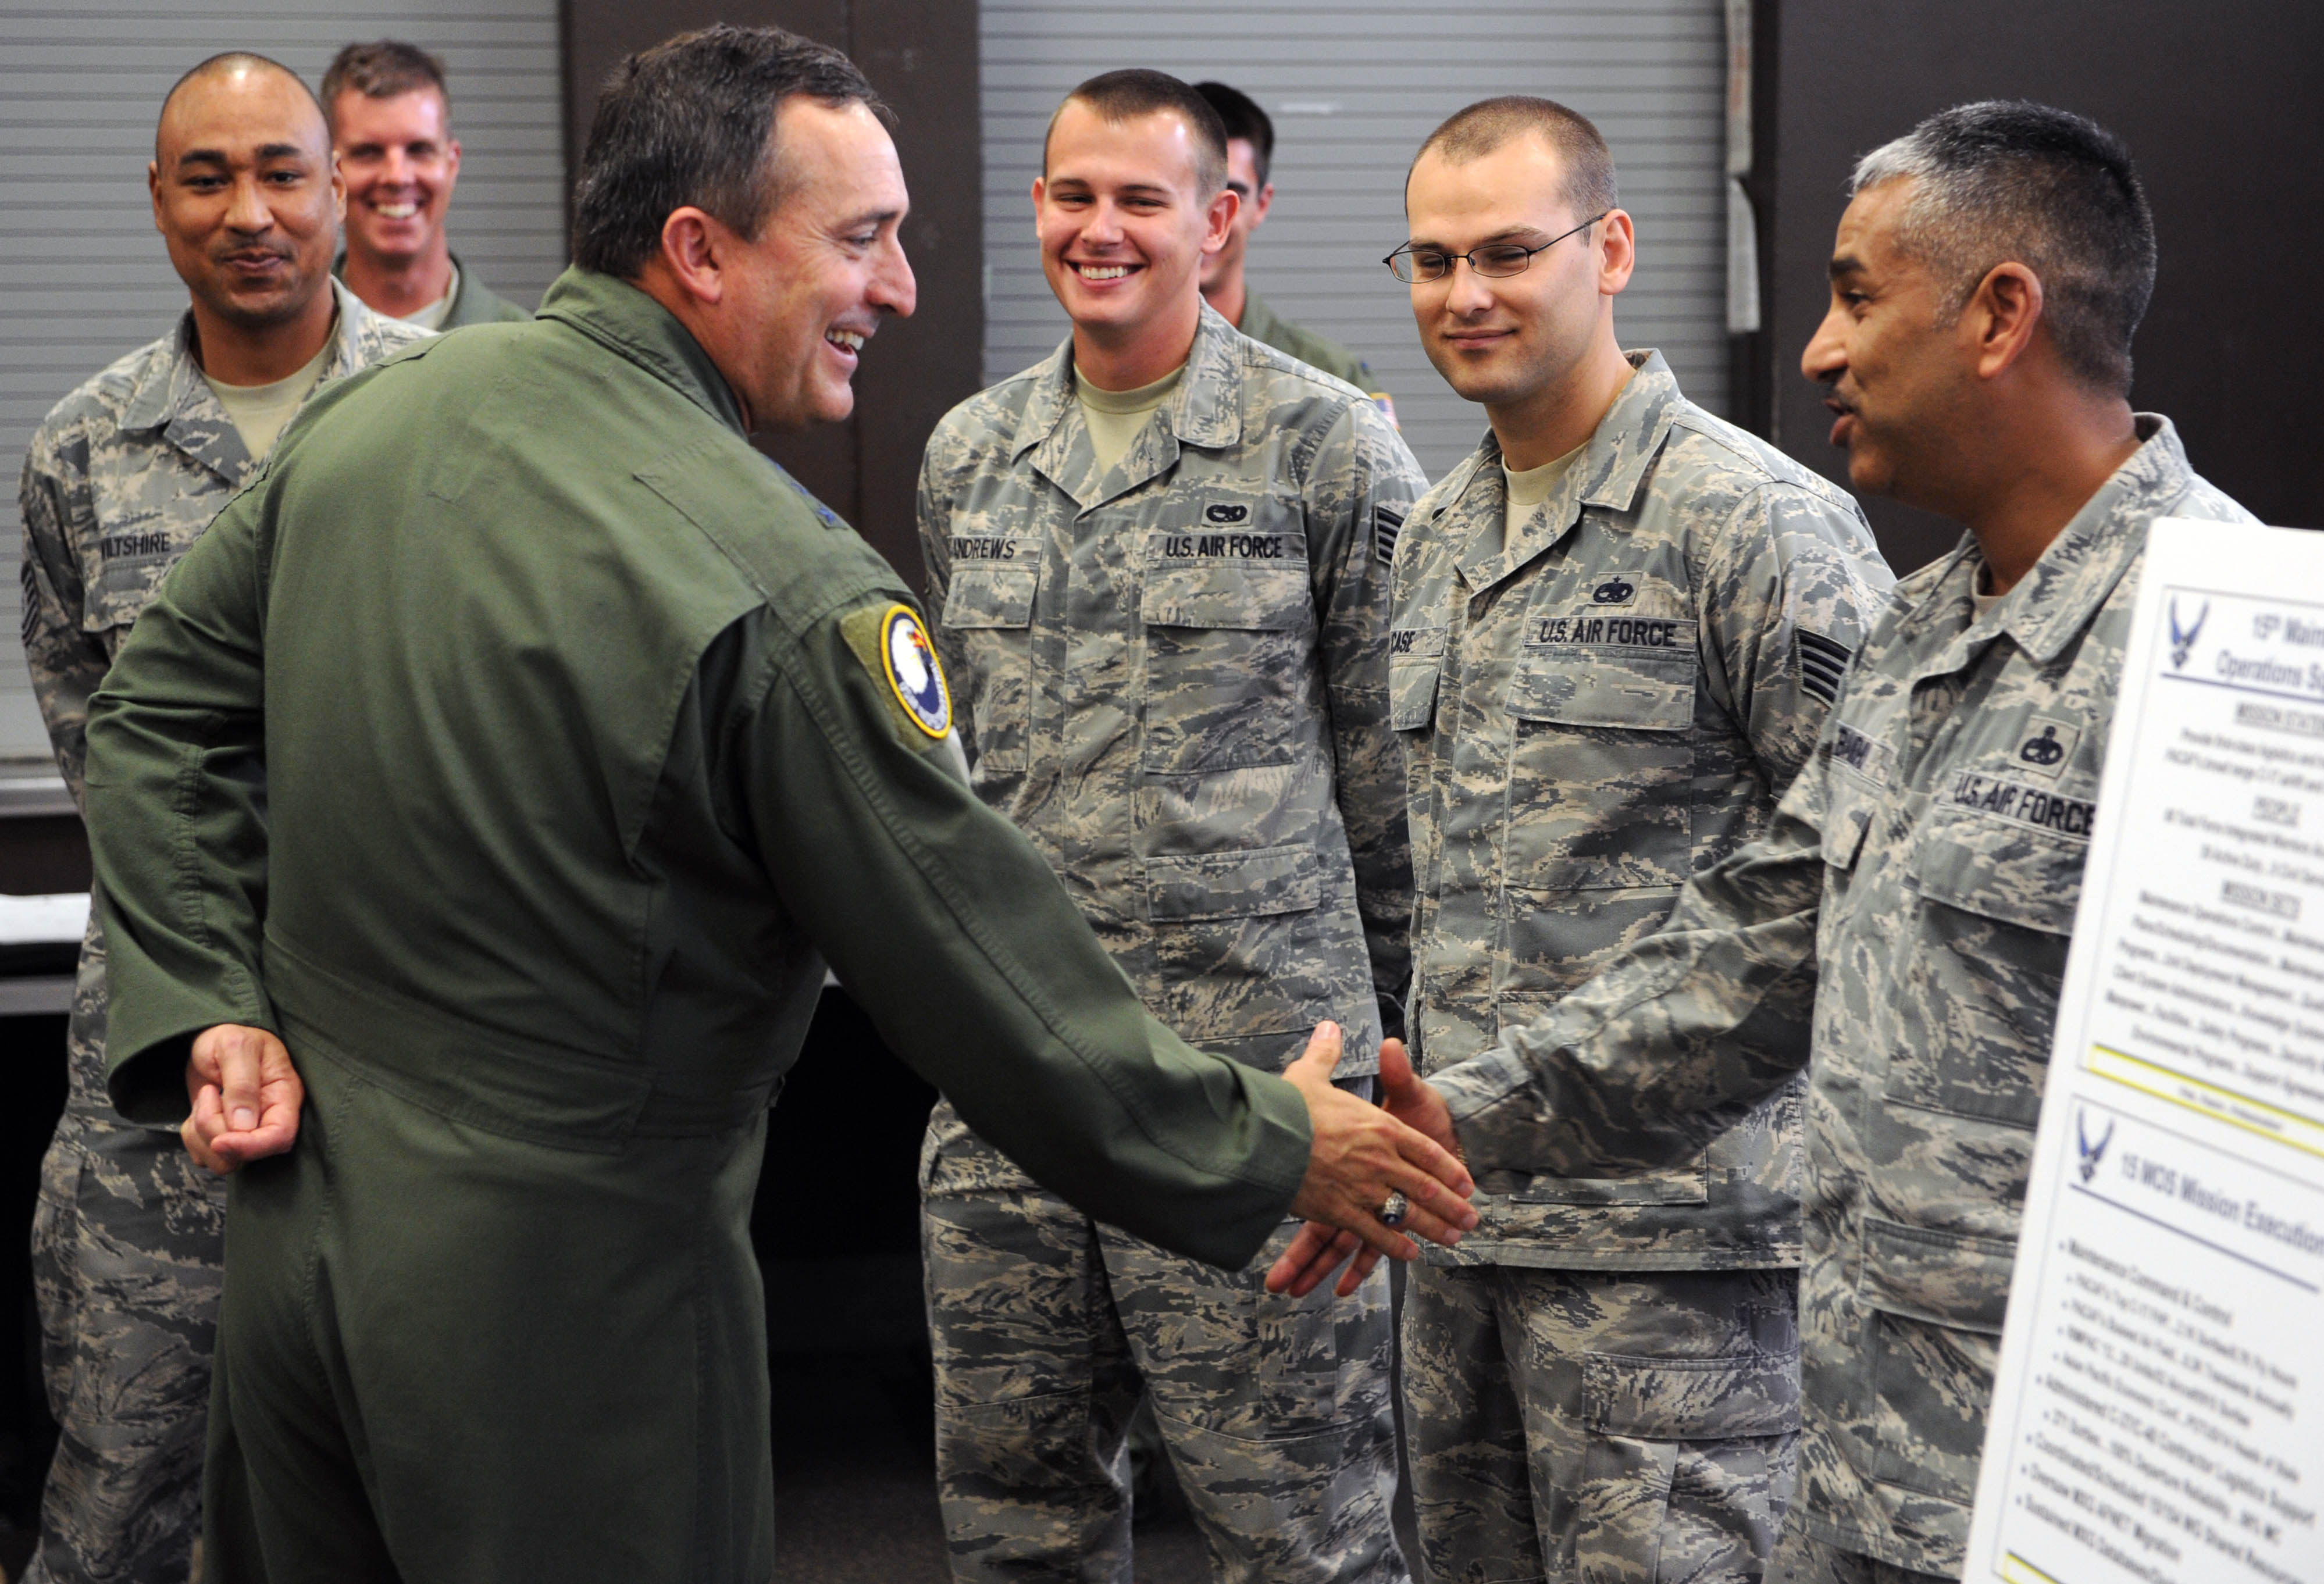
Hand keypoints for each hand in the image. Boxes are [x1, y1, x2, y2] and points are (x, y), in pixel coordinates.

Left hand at [182, 1023, 303, 1174]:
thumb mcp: (236, 1048)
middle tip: (208, 1093)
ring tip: (205, 1098)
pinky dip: (192, 1135)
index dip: (250, 1146)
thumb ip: (242, 1085)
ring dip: (201, 1132)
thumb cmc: (230, 1036)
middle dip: (215, 1130)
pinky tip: (200, 1109)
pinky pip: (203, 1155)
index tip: (221, 1140)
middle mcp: (268, 1119)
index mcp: (283, 1097)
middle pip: (246, 1154)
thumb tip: (243, 1125)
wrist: (212, 1039)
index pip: (279, 1137)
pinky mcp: (223, 1136)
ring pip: (223, 1160)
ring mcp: (246, 1131)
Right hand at [1282, 1023, 1474, 1274]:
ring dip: (1434, 1227)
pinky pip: (1376, 1233)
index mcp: (1379, 1126)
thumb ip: (1327, 1054)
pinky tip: (1409, 1252)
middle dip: (1450, 1205)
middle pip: (1426, 1186)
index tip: (1465, 1182)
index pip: (1426, 1149)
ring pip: (1409, 1212)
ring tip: (1452, 1237)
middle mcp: (1379, 1159)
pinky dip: (1395, 1245)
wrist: (1262, 1139)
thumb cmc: (1288, 1108)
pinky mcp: (1342, 1212)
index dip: (1448, 1168)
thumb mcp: (1310, 1075)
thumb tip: (1330, 1027)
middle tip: (1470, 1217)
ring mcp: (1363, 1188)